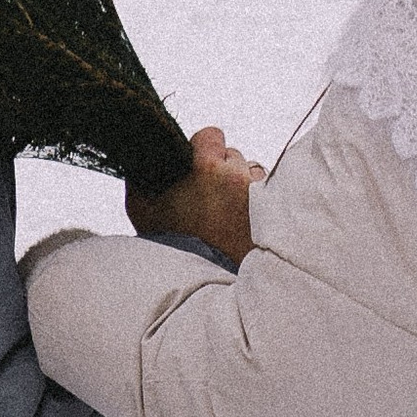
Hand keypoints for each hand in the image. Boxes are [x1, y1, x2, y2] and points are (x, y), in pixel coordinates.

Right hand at [128, 125, 263, 268]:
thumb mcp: (142, 208)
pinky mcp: (274, 211)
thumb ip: (142, 176)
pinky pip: (267, 195)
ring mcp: (259, 193)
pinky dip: (257, 205)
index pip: (211, 134)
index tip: (197, 167)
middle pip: (233, 156)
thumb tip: (143, 157)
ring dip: (241, 187)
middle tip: (208, 199)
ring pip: (251, 174)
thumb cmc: (172, 245)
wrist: (205, 282)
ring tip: (226, 215)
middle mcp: (237, 175)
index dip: (202, 149)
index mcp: (206, 167)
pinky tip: (242, 223)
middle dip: (222, 171)